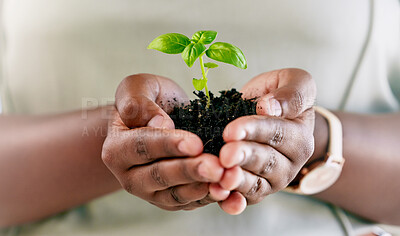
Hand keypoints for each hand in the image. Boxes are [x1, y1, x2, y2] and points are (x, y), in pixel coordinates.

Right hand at [102, 74, 228, 210]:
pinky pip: (189, 203)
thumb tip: (160, 124)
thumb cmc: (149, 101)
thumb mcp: (137, 88)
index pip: (142, 147)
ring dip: (202, 188)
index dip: (169, 145)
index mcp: (116, 149)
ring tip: (225, 178)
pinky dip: (209, 198)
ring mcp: (150, 192)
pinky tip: (228, 191)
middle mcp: (129, 176)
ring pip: (175, 195)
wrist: (159, 120)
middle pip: (159, 176)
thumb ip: (138, 102)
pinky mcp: (170, 200)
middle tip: (216, 166)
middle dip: (189, 171)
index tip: (196, 143)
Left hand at [216, 68, 315, 213]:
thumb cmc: (279, 96)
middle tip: (225, 155)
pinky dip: (232, 201)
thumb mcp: (294, 82)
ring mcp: (273, 179)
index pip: (277, 133)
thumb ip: (292, 93)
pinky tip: (220, 196)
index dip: (254, 131)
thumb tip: (271, 107)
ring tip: (222, 179)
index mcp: (300, 136)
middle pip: (266, 161)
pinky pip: (245, 198)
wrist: (268, 114)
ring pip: (256, 183)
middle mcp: (290, 162)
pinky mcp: (256, 190)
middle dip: (244, 157)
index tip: (232, 130)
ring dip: (238, 182)